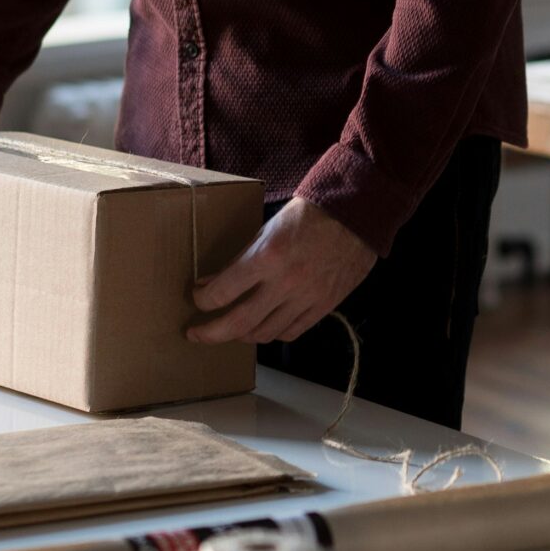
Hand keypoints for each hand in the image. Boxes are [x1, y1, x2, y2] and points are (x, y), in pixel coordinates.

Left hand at [188, 198, 376, 344]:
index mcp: (267, 257)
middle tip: (195, 333)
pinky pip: (291, 332)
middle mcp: (285, 283)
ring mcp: (306, 298)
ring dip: (241, 335)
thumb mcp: (267, 230)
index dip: (202, 300)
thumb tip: (211, 283)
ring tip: (232, 329)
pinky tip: (263, 327)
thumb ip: (239, 260)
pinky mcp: (324, 307)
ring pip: (264, 334)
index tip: (197, 298)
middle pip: (238, 324)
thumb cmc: (308, 216)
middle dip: (210, 333)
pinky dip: (272, 334)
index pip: (221, 293)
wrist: (354, 215)